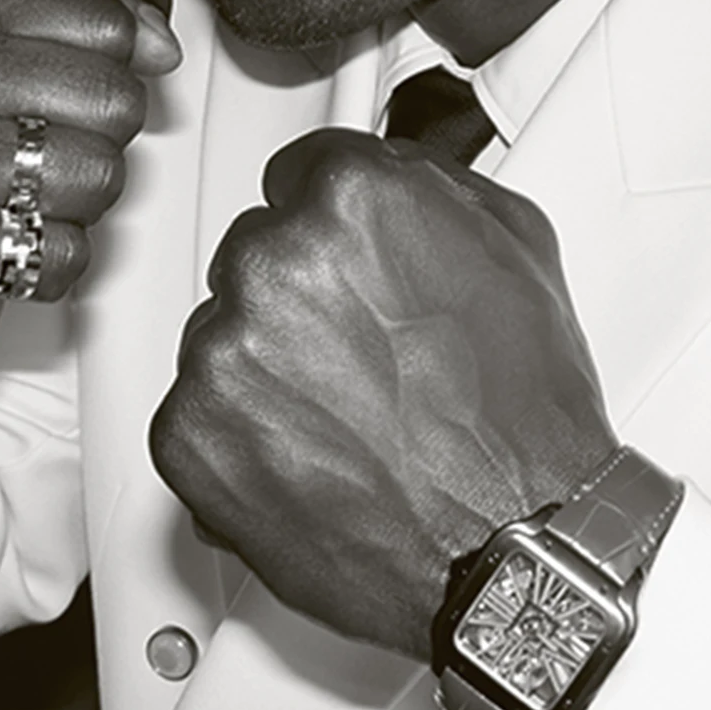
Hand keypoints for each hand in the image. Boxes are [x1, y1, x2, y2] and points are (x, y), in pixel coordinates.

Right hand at [0, 0, 180, 392]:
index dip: (112, 70)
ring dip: (78, 206)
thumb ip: (103, 25)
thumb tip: (160, 35)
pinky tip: (1, 246)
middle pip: (112, 97)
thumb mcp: (26, 64)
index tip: (56, 96)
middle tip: (31, 161)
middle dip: (99, 143)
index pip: (104, 20)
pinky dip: (53, 262)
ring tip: (15, 202)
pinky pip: (64, 248)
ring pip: (98, 174)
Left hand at [150, 128, 619, 659]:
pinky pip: (196, 410)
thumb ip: (429, 185)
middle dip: (302, 294)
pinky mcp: (188, 434)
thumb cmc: (522, 414)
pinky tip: (316, 452)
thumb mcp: (515, 247)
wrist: (510, 543)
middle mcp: (274, 264)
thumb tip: (388, 166)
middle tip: (367, 350)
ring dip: (270, 362)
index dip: (335, 224)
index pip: (299, 172)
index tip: (352, 261)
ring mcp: (224, 352)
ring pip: (224, 332)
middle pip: (257, 252)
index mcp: (349, 200)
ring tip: (350, 412)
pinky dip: (241, 433)